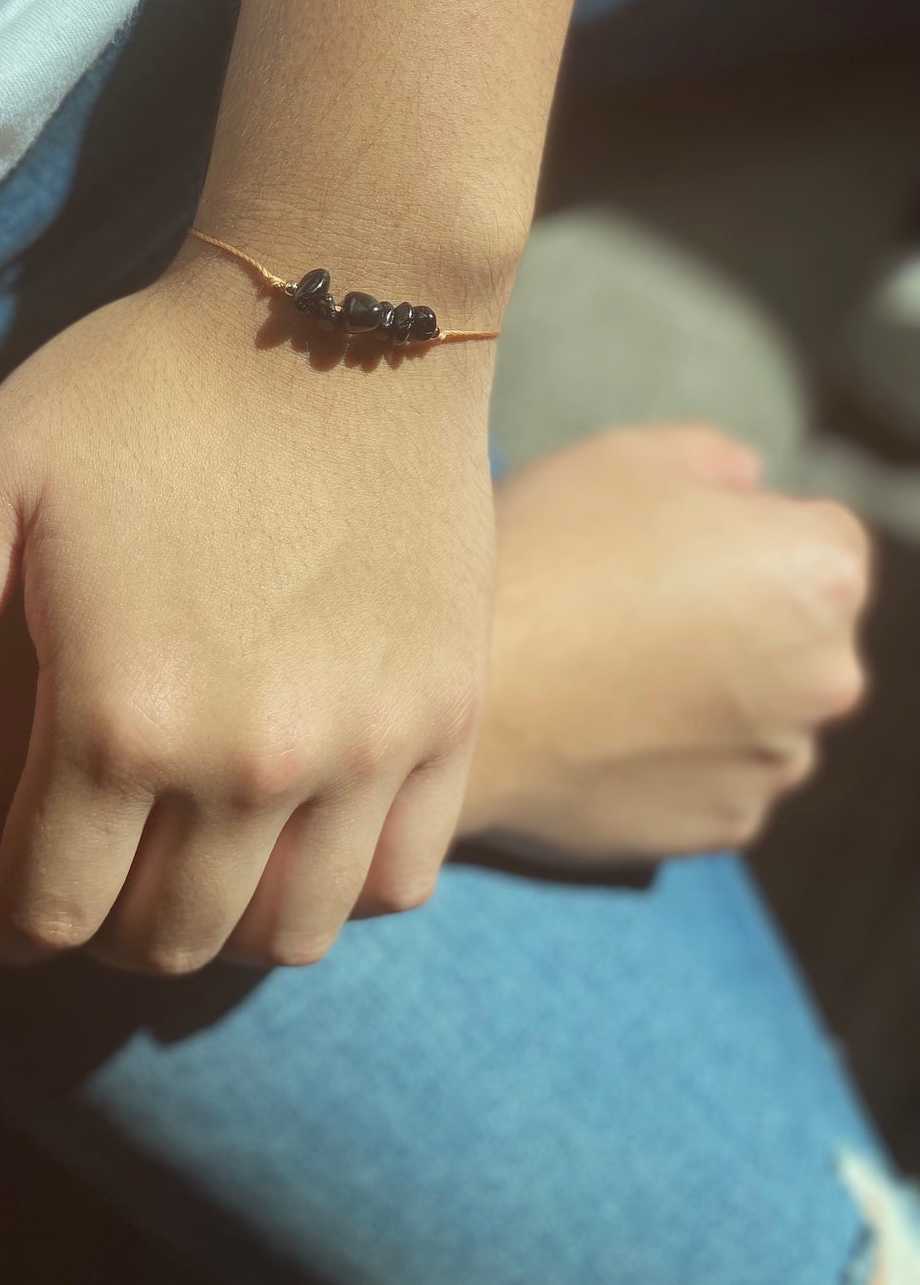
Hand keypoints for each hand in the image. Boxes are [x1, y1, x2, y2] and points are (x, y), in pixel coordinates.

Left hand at [0, 242, 494, 971]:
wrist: (335, 304)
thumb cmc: (143, 387)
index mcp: (124, 716)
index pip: (49, 912)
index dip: (5, 924)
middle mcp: (252, 762)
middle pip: (164, 940)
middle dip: (101, 928)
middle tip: (82, 871)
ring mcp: (368, 745)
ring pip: (286, 933)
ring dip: (218, 923)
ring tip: (184, 858)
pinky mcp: (447, 710)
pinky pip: (398, 876)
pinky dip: (338, 884)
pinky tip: (294, 825)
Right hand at [457, 424, 870, 864]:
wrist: (457, 697)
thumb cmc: (540, 559)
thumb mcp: (624, 457)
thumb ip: (714, 459)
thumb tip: (748, 483)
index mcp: (819, 572)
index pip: (819, 535)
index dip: (739, 530)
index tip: (665, 544)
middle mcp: (826, 676)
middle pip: (799, 629)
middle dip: (739, 614)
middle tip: (627, 602)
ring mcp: (777, 762)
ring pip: (762, 708)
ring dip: (712, 690)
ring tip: (606, 668)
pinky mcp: (724, 826)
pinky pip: (717, 775)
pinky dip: (675, 755)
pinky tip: (602, 724)